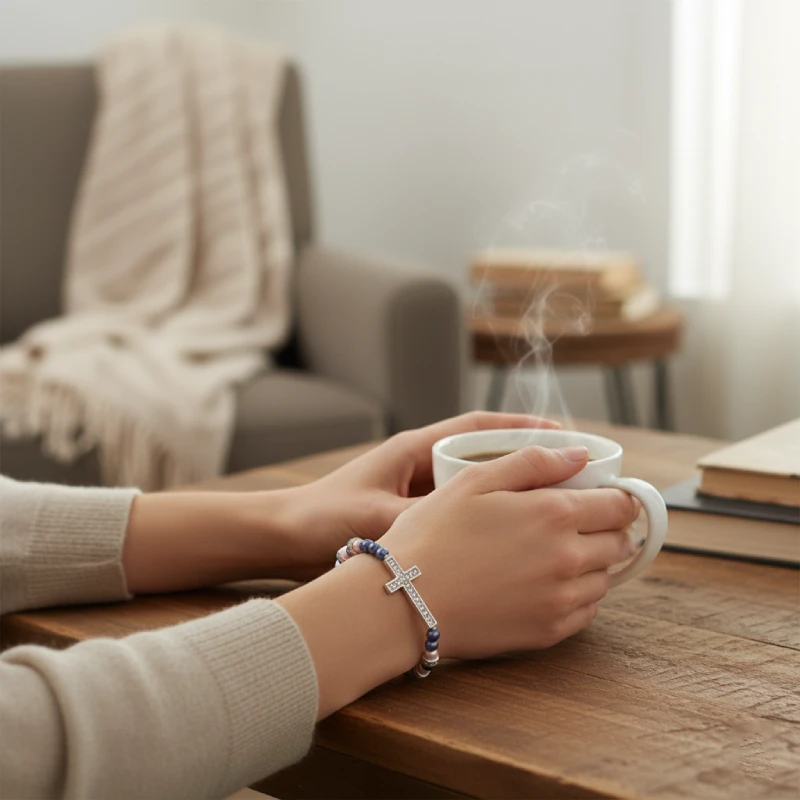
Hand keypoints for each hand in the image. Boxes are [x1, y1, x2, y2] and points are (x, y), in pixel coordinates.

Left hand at [280, 412, 560, 577]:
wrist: (283, 538)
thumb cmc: (322, 519)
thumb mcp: (376, 518)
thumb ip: (421, 519)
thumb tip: (471, 528)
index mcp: (414, 450)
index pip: (480, 427)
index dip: (524, 427)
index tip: (562, 435)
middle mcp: (420, 464)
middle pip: (485, 453)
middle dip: (526, 459)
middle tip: (572, 473)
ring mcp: (417, 489)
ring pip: (477, 483)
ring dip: (511, 489)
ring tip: (554, 505)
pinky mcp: (412, 514)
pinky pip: (462, 511)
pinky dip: (487, 516)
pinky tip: (511, 535)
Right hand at [380, 445, 637, 657]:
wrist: (402, 602)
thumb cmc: (430, 535)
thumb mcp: (474, 481)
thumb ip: (533, 462)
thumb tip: (580, 456)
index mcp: (554, 514)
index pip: (620, 506)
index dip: (618, 497)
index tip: (606, 496)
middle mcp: (568, 559)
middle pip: (620, 542)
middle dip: (609, 528)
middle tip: (581, 521)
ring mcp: (560, 600)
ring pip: (605, 578)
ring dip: (594, 562)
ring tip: (558, 552)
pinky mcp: (547, 632)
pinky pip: (586, 611)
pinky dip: (579, 594)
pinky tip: (547, 583)